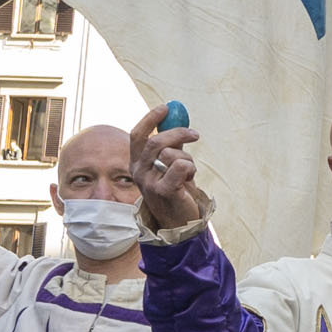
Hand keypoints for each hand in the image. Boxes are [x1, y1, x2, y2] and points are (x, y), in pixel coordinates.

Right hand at [130, 106, 206, 235]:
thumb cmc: (175, 191)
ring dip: (188, 159)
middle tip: (194, 134)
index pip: (137, 135)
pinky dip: (190, 169)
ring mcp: (149, 182)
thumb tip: (176, 120)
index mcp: (136, 163)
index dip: (150, 118)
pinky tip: (189, 179)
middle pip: (155, 141)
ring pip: (171, 154)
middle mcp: (139, 172)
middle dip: (178, 134)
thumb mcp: (169, 165)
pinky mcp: (163, 191)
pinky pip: (181, 166)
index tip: (165, 108)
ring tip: (190, 171)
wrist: (178, 223)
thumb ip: (170, 145)